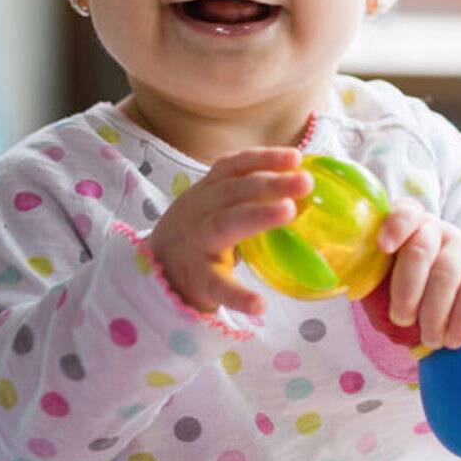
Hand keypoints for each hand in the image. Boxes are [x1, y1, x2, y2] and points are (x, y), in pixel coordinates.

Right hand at [148, 147, 312, 316]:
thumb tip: (303, 190)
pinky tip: (261, 304)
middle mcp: (199, 212)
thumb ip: (248, 198)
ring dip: (258, 216)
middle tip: (306, 181)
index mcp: (207, 192)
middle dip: (270, 183)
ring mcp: (197, 245)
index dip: (263, 159)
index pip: (233, 168)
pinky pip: (218, 286)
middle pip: (233, 191)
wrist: (155, 273)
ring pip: (224, 225)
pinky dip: (239, 295)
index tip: (296, 157)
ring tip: (289, 211)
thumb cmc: (198, 235)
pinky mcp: (198, 279)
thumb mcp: (215, 208)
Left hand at [376, 197, 460, 348]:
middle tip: (401, 320)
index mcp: (408, 226)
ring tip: (428, 339)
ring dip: (433, 313)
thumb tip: (344, 288)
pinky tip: (451, 340)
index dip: (394, 227)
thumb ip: (373, 277)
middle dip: (407, 289)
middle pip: (420, 250)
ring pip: (446, 275)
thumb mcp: (391, 277)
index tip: (383, 248)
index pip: (404, 213)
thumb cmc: (416, 286)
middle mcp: (437, 230)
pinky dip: (460, 321)